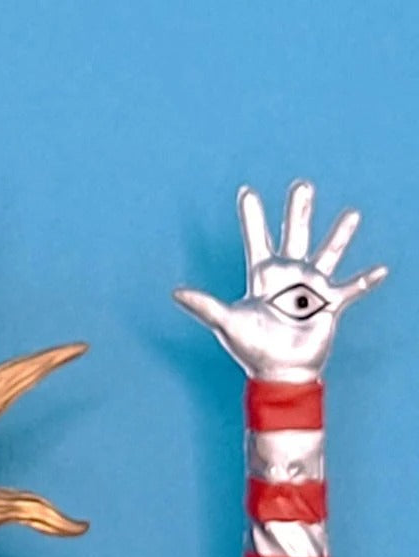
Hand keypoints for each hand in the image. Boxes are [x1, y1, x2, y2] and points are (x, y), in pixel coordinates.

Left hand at [173, 182, 386, 381]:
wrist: (278, 371)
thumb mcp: (226, 322)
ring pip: (327, 253)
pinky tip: (381, 269)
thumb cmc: (251, 347)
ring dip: (339, 235)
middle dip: (298, 211)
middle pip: (294, 235)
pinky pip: (351, 289)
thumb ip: (204, 305)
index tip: (246, 190)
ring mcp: (309, 288)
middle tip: (302, 184)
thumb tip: (175, 292)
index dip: (251, 216)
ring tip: (352, 213)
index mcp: (262, 276)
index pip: (256, 238)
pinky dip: (365, 280)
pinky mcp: (329, 305)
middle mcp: (287, 276)